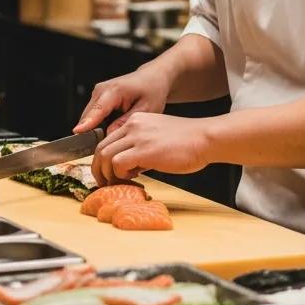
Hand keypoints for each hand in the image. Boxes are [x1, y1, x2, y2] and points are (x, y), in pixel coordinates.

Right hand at [74, 64, 170, 133]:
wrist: (152, 77)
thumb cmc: (152, 92)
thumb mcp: (146, 109)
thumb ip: (126, 122)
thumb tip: (108, 135)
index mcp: (115, 91)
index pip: (98, 109)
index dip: (87, 122)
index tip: (77, 133)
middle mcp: (102, 89)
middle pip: (88, 116)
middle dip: (90, 133)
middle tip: (101, 150)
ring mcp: (97, 92)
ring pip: (88, 116)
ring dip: (92, 130)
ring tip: (106, 142)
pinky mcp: (97, 96)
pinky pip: (92, 114)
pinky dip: (95, 124)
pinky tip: (107, 132)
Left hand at [91, 113, 211, 185]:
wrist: (205, 138)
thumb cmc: (188, 142)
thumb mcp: (158, 139)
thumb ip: (141, 149)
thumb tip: (129, 167)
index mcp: (137, 121)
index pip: (108, 139)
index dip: (103, 159)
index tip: (107, 173)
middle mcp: (133, 125)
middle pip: (101, 148)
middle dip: (99, 169)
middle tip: (105, 183)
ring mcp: (137, 136)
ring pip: (105, 156)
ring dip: (107, 174)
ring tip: (119, 184)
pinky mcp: (144, 150)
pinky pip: (117, 163)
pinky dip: (119, 175)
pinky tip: (133, 179)